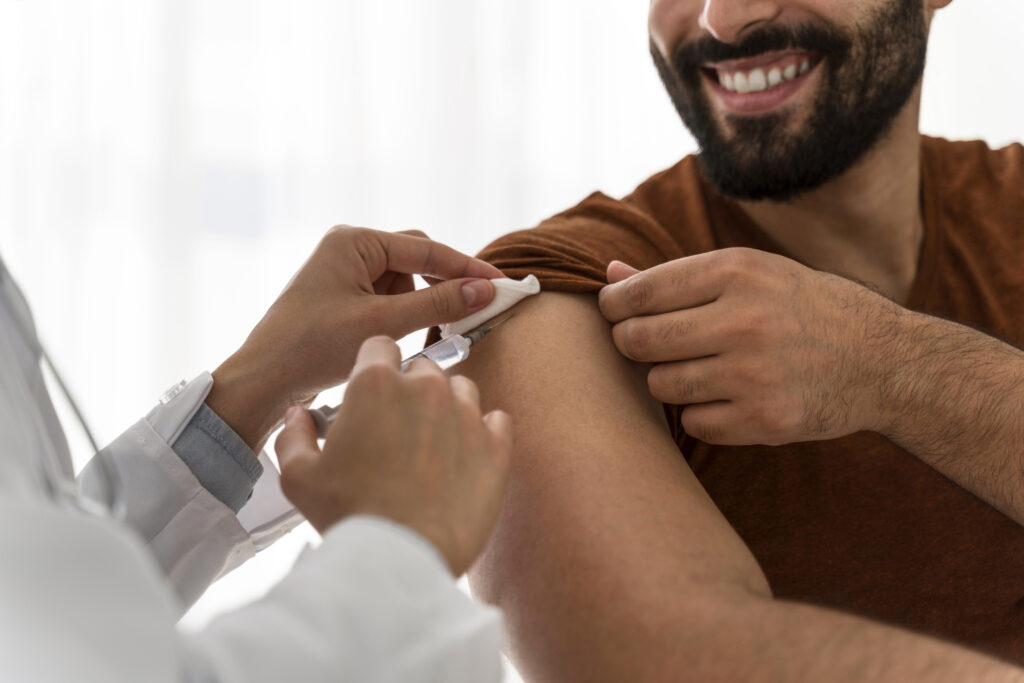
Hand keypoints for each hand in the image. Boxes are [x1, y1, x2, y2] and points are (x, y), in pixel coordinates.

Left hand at [208, 227, 502, 449]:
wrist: (263, 381)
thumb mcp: (382, 324)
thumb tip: (485, 289)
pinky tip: (402, 339)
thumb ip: (437, 304)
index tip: (502, 284)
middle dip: (442, 287)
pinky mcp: (345, 297)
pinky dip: (404, 317)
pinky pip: (389, 299)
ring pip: (406, 284)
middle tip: (476, 310)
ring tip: (424, 336)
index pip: (426, 248)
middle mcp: (349, 249)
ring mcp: (346, 273)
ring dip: (421, 307)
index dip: (467, 267)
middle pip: (418, 260)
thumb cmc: (312, 347)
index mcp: (354, 242)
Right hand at [274, 336, 512, 575]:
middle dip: (410, 388)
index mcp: (376, 384)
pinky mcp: (496, 446)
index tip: (371, 391)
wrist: (402, 557)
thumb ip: (295, 435)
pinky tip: (466, 454)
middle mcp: (426, 388)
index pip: (380, 346)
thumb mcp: (299, 476)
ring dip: (447, 405)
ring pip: (461, 388)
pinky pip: (497, 420)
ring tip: (433, 441)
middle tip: (398, 426)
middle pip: (423, 366)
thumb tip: (299, 416)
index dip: (373, 365)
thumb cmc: (348, 515)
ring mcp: (466, 414)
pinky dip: (483, 432)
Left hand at [599, 248, 905, 445]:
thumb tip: (609, 274)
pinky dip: (703, 413)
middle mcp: (745, 320)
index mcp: (738, 272)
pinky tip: (730, 397)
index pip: (640, 292)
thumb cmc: (804, 309)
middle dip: (631, 343)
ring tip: (701, 368)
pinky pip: (694, 422)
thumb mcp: (753, 274)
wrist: (884, 361)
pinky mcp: (765, 419)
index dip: (614, 304)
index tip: (615, 311)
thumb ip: (678, 277)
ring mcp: (755, 373)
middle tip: (646, 343)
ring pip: (661, 385)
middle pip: (639, 340)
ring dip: (669, 379)